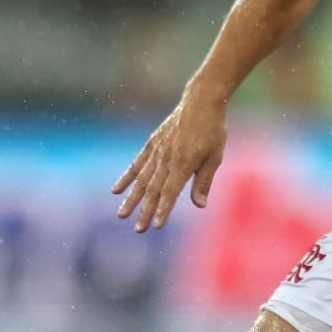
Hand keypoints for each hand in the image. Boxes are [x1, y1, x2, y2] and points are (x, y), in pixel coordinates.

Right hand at [112, 88, 228, 231]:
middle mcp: (166, 159)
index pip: (171, 192)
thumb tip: (200, 205)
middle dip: (145, 211)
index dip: (163, 210)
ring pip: (141, 180)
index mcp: (183, 164)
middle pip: (153, 190)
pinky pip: (136, 164)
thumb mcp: (215, 156)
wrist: (200, 101)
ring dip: (132, 199)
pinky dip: (126, 177)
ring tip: (122, 215)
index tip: (155, 225)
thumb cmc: (213, 130)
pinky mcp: (151, 144)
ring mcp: (156, 151)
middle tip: (138, 230)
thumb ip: (204, 181)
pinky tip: (116, 190)